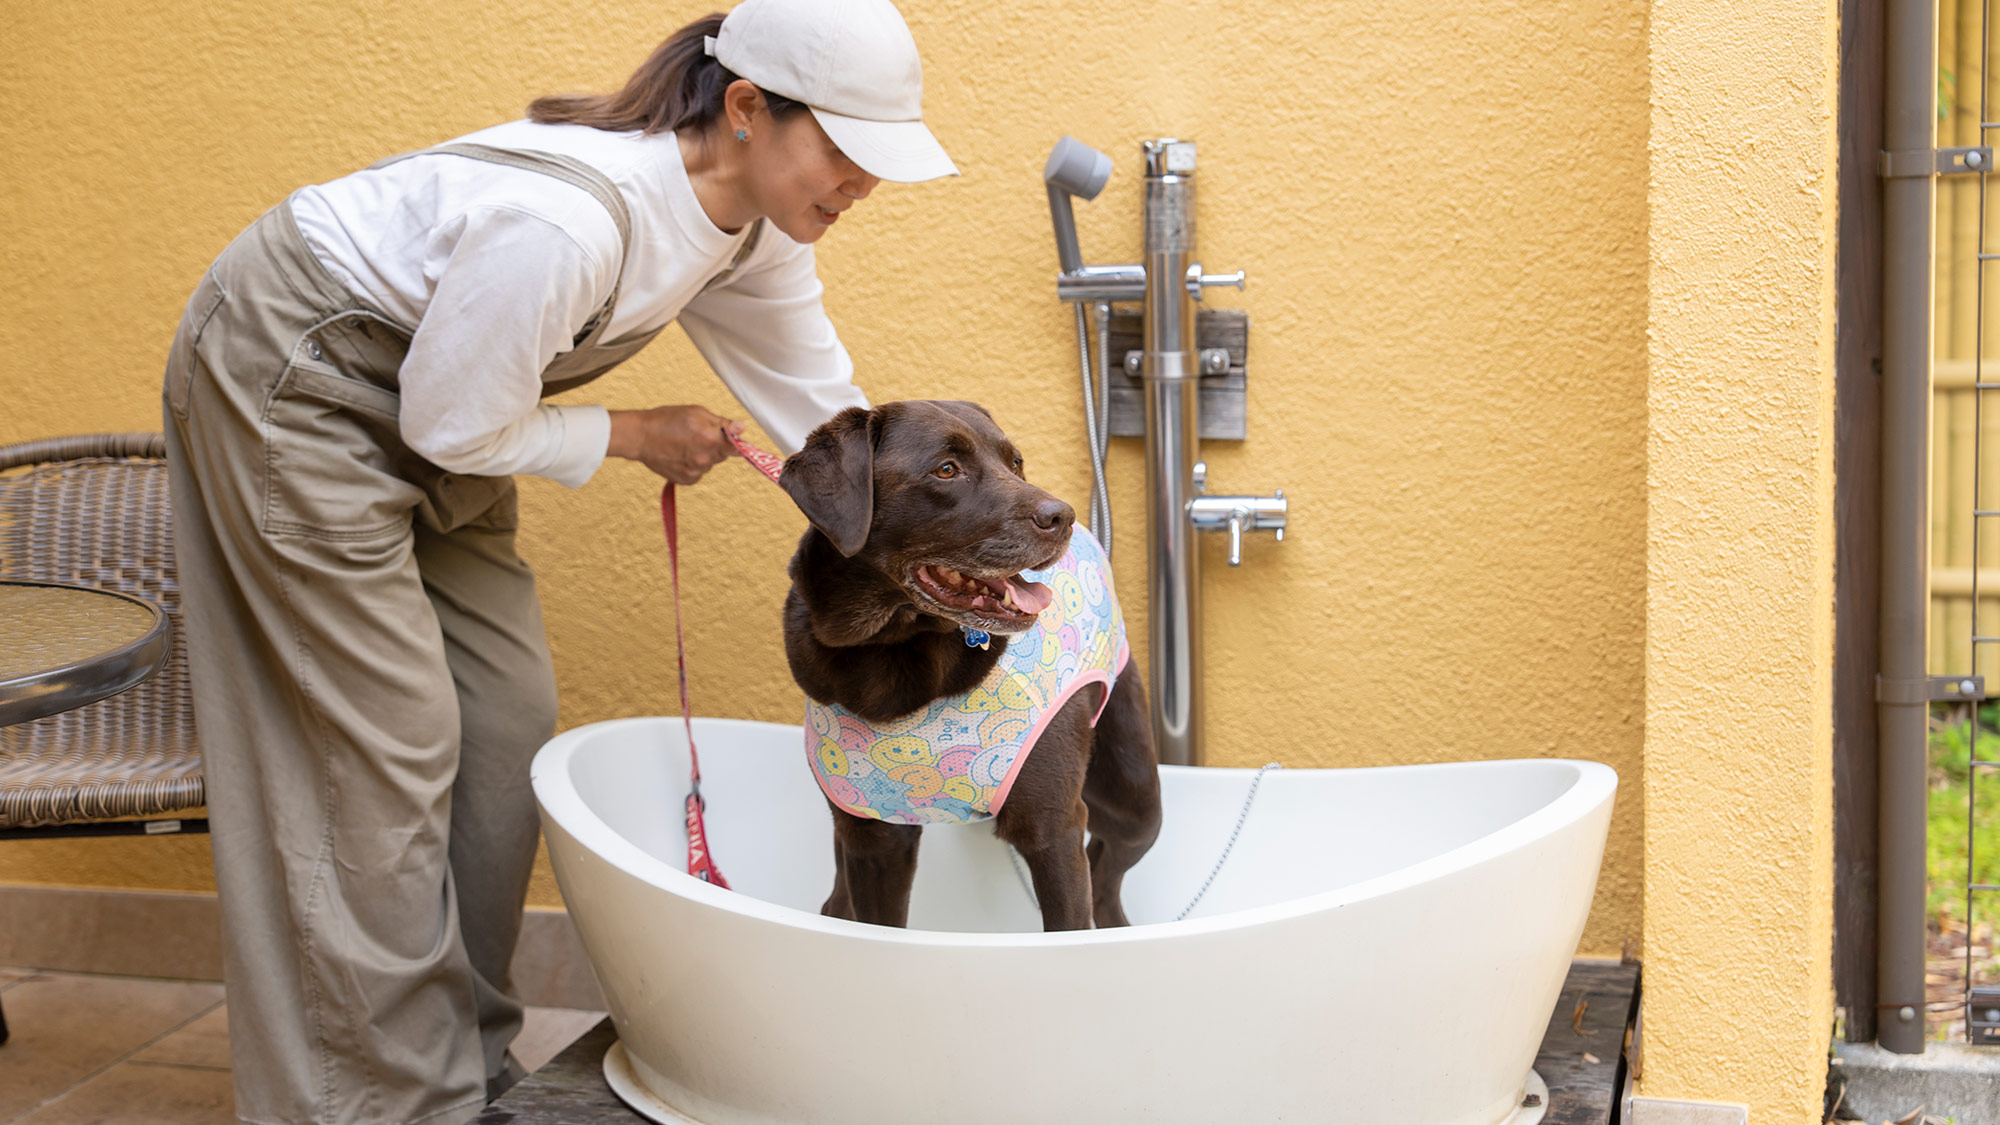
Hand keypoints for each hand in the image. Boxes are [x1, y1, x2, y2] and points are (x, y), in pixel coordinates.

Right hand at [606, 405, 745, 484]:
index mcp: (710, 439)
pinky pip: (699, 472)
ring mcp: (696, 471)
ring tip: (684, 444)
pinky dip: (693, 465)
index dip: (735, 441)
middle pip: (723, 454)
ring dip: (704, 456)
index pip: (737, 446)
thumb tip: (742, 427)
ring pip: (710, 463)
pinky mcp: (687, 480)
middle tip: (697, 435)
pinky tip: (680, 455)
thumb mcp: (696, 412)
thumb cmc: (667, 419)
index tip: (732, 438)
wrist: (640, 437)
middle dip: (715, 445)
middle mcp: (705, 459)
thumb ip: (722, 423)